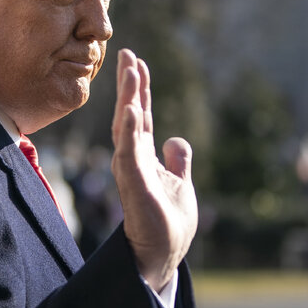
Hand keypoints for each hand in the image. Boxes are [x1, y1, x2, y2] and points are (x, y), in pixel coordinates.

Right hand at [110, 49, 197, 290]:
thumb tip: (178, 139)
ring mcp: (132, 171)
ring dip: (128, 100)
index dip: (139, 89)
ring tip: (129, 71)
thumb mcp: (180, 183)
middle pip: (130, 114)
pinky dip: (129, 131)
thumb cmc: (168, 223)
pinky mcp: (135, 185)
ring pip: (127, 128)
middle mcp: (134, 159)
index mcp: (145, 156)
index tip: (136, 61)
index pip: (140, 115)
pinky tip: (130, 111)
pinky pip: (130, 153)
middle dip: (129, 85)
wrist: (162, 254)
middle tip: (128, 54)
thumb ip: (178, 161)